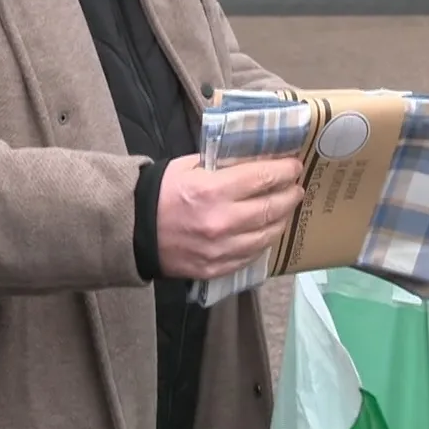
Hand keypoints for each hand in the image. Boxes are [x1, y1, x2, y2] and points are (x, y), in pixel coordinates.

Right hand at [155, 155, 304, 280]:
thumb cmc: (161, 193)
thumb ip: (222, 164)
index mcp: (213, 190)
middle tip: (296, 187)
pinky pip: (251, 255)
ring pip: (267, 234)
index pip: (263, 178)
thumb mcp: (189, 166)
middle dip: (290, 195)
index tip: (294, 166)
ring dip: (282, 219)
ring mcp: (221, 249)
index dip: (285, 171)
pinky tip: (266, 230)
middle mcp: (221, 221)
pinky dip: (264, 241)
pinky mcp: (217, 267)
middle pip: (272, 207)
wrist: (132, 231)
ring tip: (286, 208)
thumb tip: (254, 160)